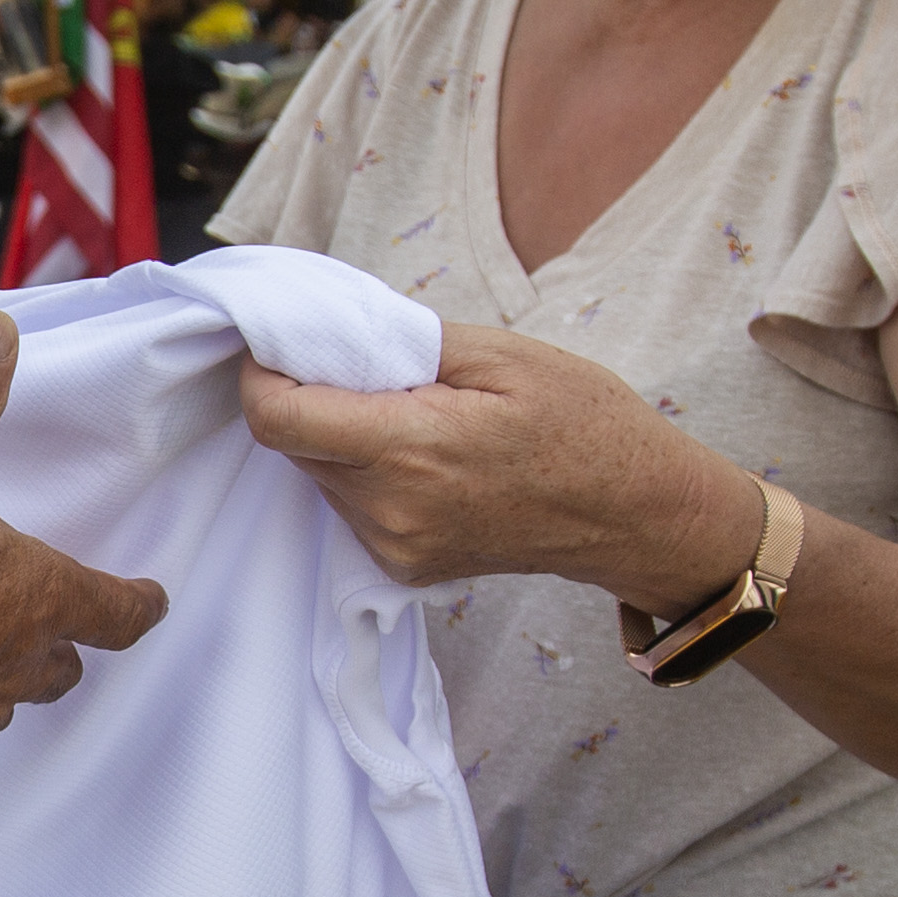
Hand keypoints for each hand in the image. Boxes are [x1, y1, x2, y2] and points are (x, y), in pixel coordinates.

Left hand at [238, 323, 734, 595]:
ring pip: (321, 475)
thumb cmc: (585, 423)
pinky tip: (420, 453)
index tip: (277, 346)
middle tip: (359, 363)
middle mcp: (391, 510)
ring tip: (408, 409)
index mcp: (410, 449)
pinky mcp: (403, 565)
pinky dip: (365, 470)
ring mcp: (395, 546)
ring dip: (339, 435)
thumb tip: (331, 331)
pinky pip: (351, 506)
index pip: (278, 419)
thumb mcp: (502, 354)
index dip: (261, 376)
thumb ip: (404, 341)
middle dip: (309, 397)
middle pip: (295, 445)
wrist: (635, 514)